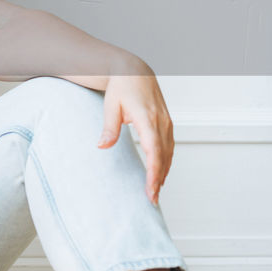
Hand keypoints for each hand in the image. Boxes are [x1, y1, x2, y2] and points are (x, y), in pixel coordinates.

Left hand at [97, 64, 173, 204]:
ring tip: (155, 192)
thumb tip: (102, 146)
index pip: (154, 151)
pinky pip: (169, 147)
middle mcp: (161, 122)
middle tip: (151, 199)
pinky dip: (166, 162)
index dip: (154, 172)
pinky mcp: (166, 123)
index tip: (151, 189)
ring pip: (169, 153)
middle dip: (159, 179)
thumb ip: (109, 127)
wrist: (133, 71)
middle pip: (164, 156)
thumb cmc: (120, 88)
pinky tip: (160, 174)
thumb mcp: (110, 105)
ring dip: (164, 173)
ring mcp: (166, 122)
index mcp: (147, 118)